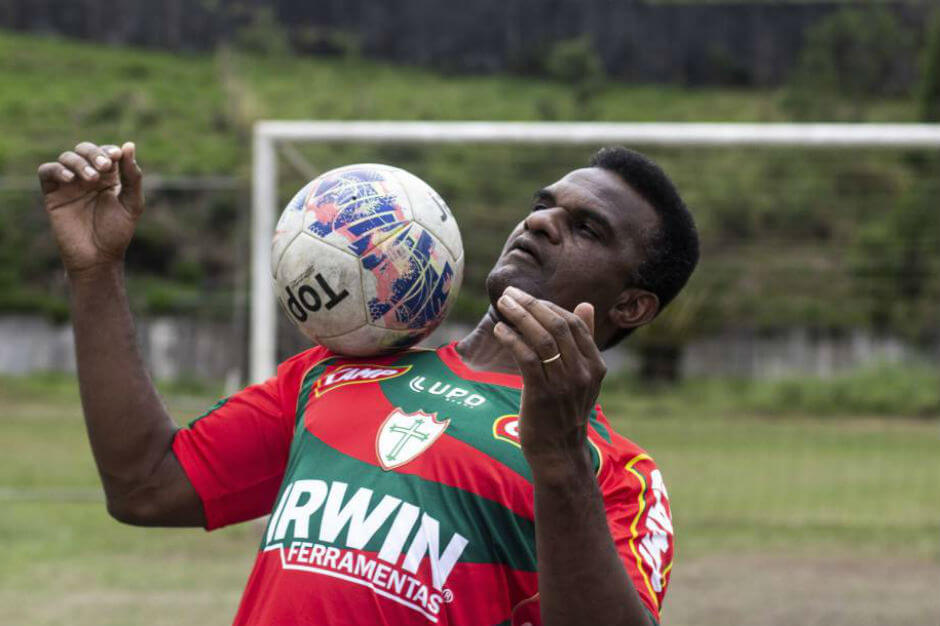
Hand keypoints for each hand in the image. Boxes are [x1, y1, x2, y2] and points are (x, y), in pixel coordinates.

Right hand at [37, 141, 143, 277]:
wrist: (98, 257)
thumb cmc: (117, 232)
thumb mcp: (132, 203)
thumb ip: (133, 176)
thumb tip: (129, 145)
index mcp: (109, 177)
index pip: (107, 152)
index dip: (110, 151)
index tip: (116, 157)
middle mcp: (88, 177)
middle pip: (85, 149)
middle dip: (94, 153)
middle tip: (104, 167)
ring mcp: (70, 184)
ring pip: (67, 157)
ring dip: (79, 162)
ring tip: (91, 178)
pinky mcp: (53, 193)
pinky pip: (47, 171)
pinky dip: (57, 169)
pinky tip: (70, 178)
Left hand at [493, 286, 606, 471]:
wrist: (559, 453)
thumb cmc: (566, 411)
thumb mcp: (583, 377)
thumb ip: (584, 341)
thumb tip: (585, 304)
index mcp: (595, 365)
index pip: (574, 324)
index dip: (549, 306)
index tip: (527, 298)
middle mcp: (583, 373)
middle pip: (557, 326)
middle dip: (531, 305)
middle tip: (509, 293)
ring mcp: (564, 384)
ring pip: (541, 339)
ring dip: (519, 317)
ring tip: (502, 305)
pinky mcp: (542, 395)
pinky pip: (527, 358)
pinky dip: (512, 339)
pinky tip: (500, 330)